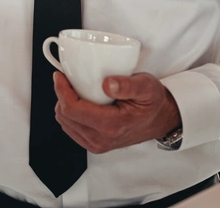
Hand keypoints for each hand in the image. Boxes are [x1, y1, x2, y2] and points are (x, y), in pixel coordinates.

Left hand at [53, 71, 180, 154]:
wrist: (159, 120)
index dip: (61, 90)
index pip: (72, 109)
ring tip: (75, 90)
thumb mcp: (147, 87)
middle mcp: (101, 139)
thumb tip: (108, 84)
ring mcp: (96, 144)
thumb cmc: (152, 102)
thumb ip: (128, 85)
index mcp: (111, 125)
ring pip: (65, 123)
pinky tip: (80, 101)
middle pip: (64, 116)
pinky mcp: (94, 144)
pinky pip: (71, 128)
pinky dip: (70, 113)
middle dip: (61, 95)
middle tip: (68, 79)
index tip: (60, 76)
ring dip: (65, 104)